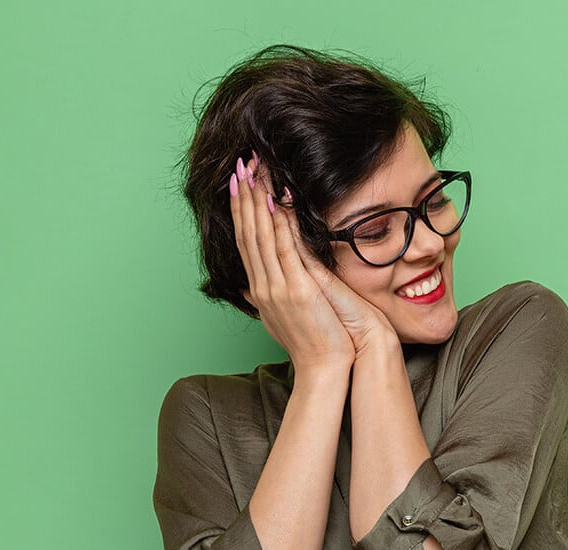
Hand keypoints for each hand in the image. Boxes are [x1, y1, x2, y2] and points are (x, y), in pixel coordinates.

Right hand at [230, 157, 385, 369]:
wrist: (330, 369)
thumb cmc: (317, 343)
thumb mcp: (286, 317)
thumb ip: (270, 298)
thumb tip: (252, 288)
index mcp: (262, 289)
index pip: (247, 240)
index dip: (241, 209)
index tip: (238, 181)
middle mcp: (264, 285)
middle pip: (248, 231)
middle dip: (243, 195)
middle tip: (240, 162)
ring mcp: (278, 287)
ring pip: (261, 235)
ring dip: (256, 199)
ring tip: (252, 169)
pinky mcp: (297, 290)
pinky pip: (284, 249)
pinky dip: (278, 223)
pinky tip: (276, 199)